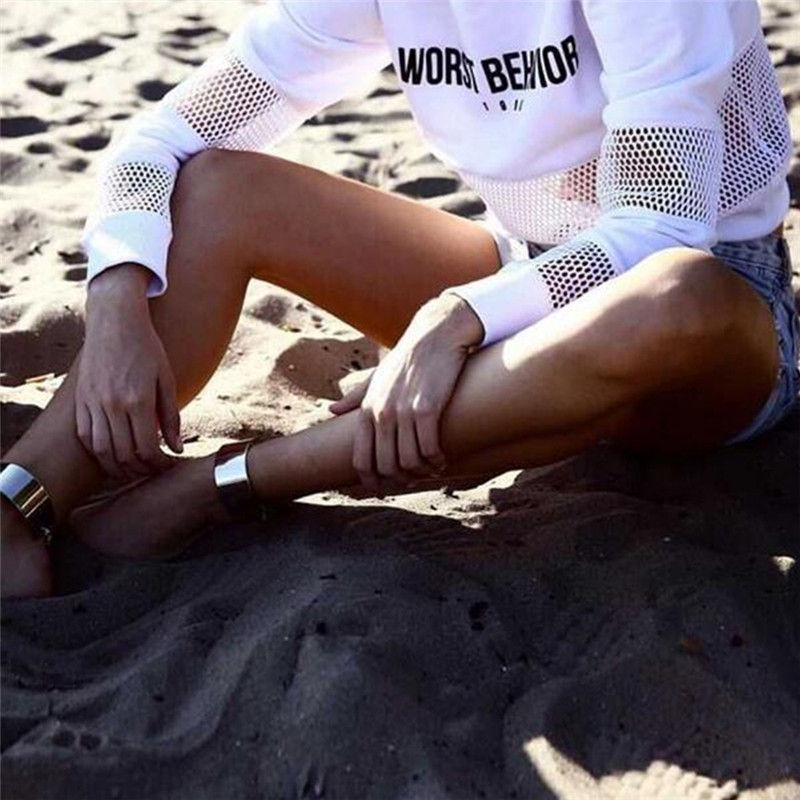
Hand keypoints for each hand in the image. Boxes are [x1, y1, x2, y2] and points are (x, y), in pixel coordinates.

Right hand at [76, 264, 182, 479]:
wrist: (114, 322)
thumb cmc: (146, 348)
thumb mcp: (166, 379)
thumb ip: (171, 416)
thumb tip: (176, 448)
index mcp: (138, 400)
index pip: (146, 448)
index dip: (158, 464)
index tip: (167, 466)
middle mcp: (112, 404)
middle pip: (123, 454)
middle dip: (140, 469)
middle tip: (152, 470)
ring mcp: (92, 402)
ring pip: (101, 450)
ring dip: (117, 467)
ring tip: (133, 469)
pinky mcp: (80, 399)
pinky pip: (85, 435)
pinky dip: (98, 451)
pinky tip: (111, 454)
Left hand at [332, 293, 482, 491]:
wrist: (435, 335)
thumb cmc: (408, 357)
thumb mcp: (377, 377)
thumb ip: (355, 396)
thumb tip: (331, 410)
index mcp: (367, 409)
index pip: (361, 459)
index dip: (373, 480)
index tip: (386, 486)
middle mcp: (381, 413)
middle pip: (386, 466)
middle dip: (402, 479)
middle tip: (415, 479)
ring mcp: (403, 412)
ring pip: (410, 462)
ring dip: (423, 472)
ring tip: (433, 468)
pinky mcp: (427, 409)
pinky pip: (429, 449)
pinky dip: (437, 460)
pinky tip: (443, 458)